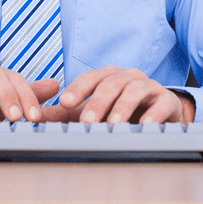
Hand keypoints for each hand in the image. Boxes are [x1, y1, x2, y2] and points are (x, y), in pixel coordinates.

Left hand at [41, 66, 195, 124]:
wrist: (157, 116)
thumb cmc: (119, 112)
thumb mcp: (91, 112)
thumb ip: (64, 114)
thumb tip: (35, 117)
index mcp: (107, 77)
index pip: (90, 77)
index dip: (78, 88)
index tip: (65, 102)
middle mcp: (128, 77)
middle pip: (111, 83)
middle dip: (98, 102)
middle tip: (87, 121)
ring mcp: (149, 86)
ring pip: (135, 90)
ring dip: (122, 107)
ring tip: (113, 125)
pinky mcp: (167, 100)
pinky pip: (161, 103)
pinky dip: (153, 114)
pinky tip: (144, 126)